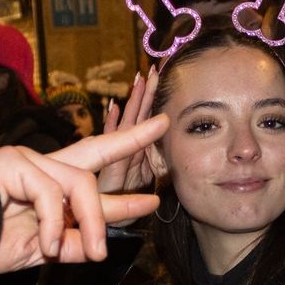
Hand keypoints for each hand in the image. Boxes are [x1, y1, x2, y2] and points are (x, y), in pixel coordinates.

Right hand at [0, 116, 167, 272]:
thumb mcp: (45, 249)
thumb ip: (75, 243)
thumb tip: (105, 242)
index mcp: (52, 185)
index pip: (95, 166)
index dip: (126, 156)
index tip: (155, 143)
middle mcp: (44, 166)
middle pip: (96, 149)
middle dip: (132, 137)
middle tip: (163, 125)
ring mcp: (29, 161)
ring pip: (82, 183)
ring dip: (94, 221)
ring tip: (94, 251)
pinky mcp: (15, 164)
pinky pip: (52, 195)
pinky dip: (54, 224)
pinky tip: (45, 244)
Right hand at [96, 72, 159, 203]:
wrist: (114, 214)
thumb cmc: (131, 196)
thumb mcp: (154, 173)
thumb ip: (162, 157)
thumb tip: (173, 138)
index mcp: (140, 144)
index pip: (150, 116)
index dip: (155, 97)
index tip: (163, 77)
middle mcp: (128, 142)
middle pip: (139, 112)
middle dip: (146, 91)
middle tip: (153, 69)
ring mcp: (118, 149)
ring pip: (128, 120)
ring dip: (134, 101)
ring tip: (139, 81)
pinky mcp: (111, 161)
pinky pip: (112, 140)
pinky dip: (112, 123)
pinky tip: (114, 107)